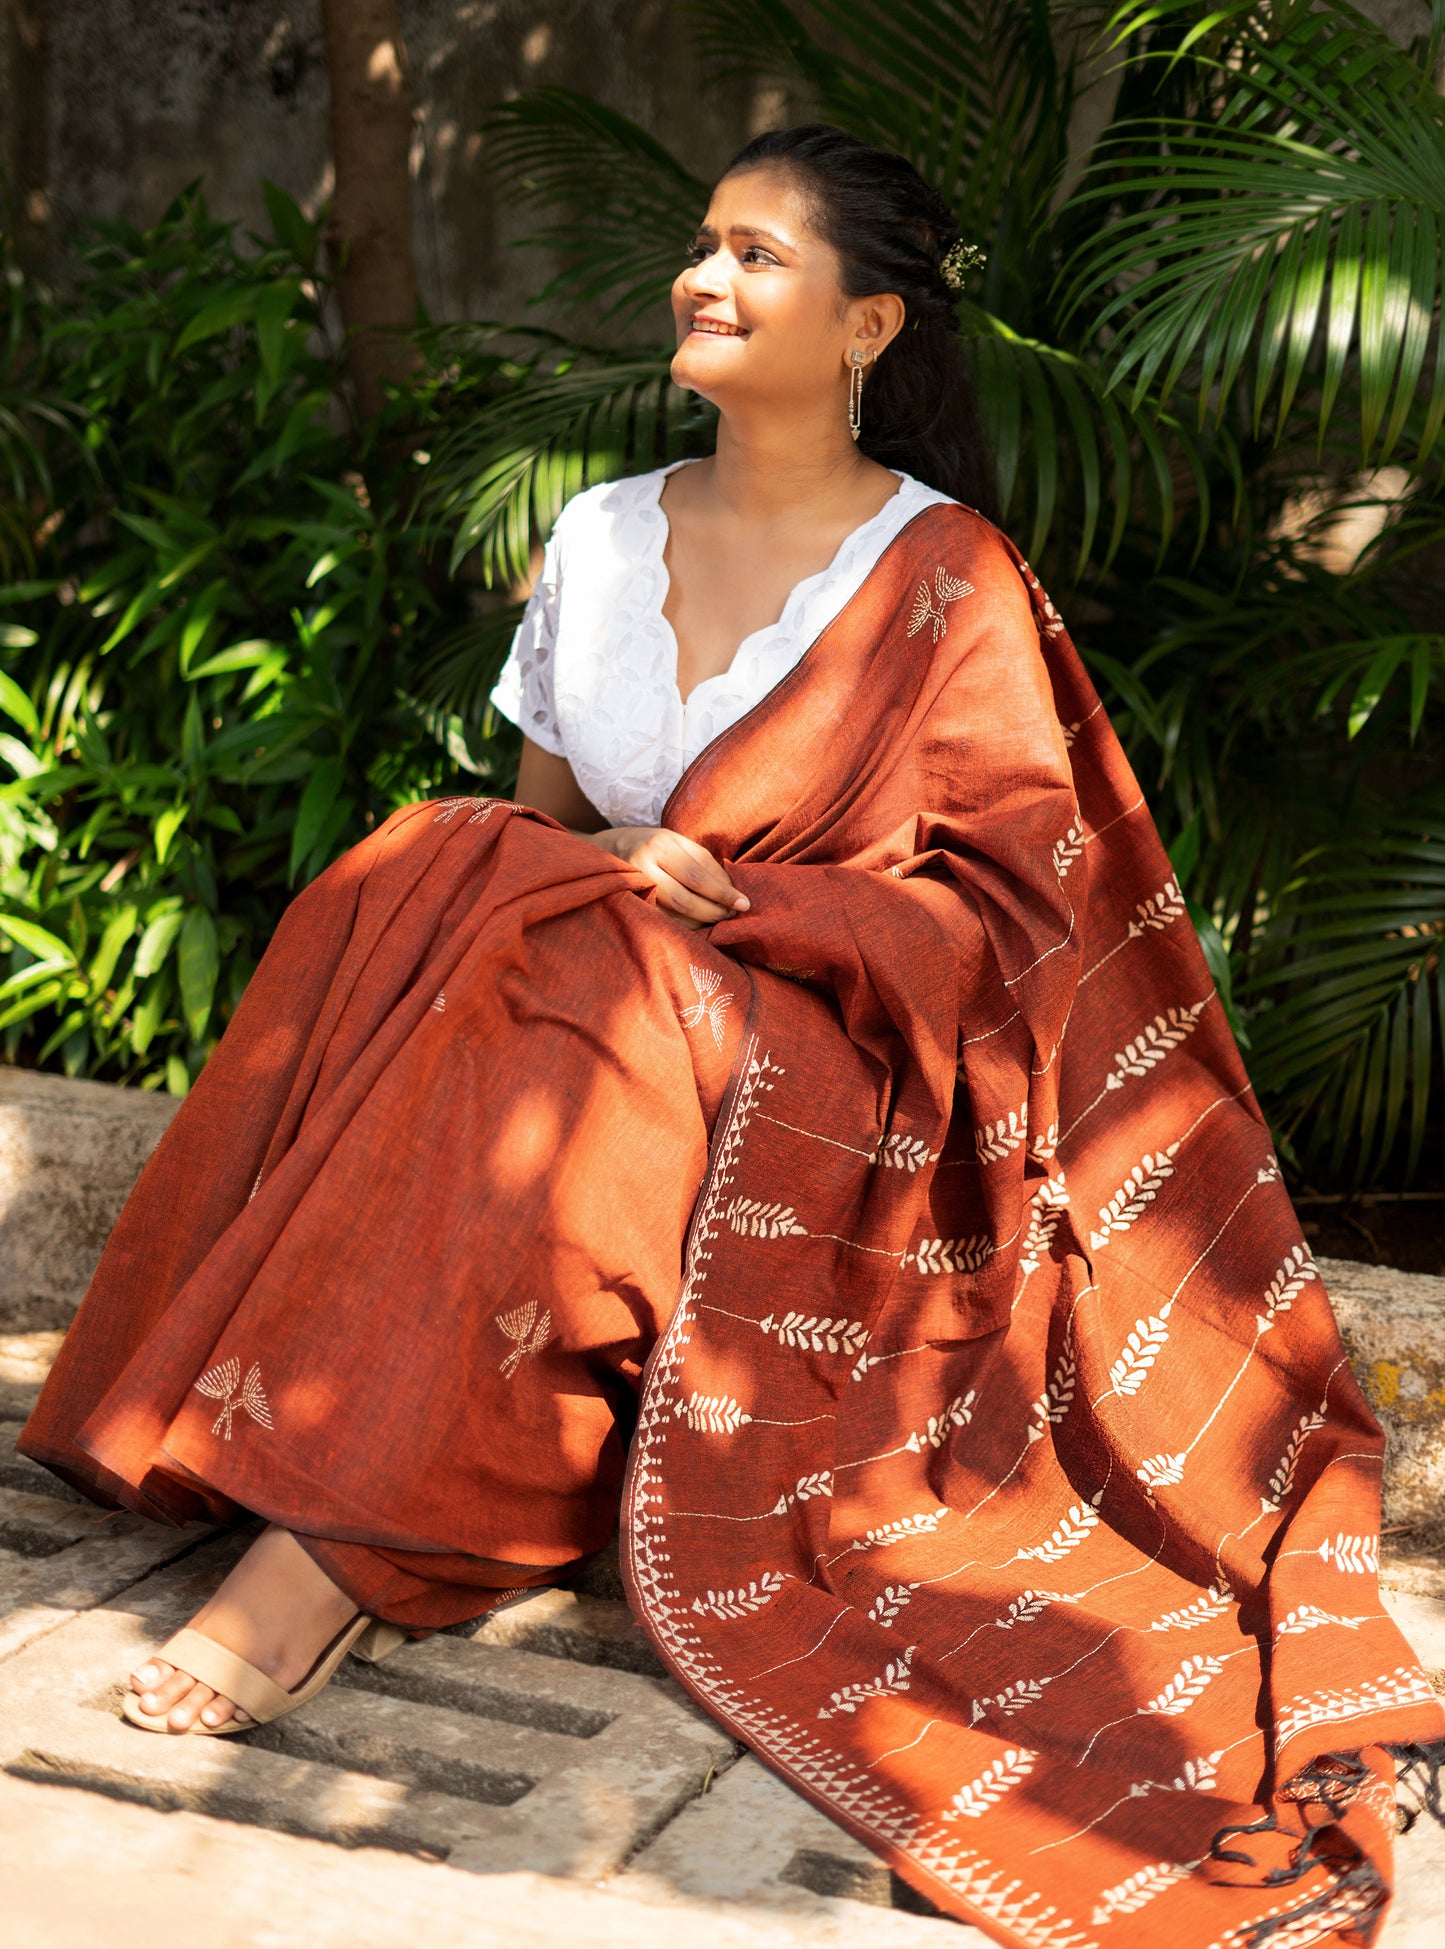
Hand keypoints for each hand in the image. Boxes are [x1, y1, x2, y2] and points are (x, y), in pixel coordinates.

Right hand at [592, 826, 748, 928]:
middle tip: (732, 915)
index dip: (723, 893)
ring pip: (673, 915)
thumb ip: (703, 861)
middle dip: (714, 911)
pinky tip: (698, 922)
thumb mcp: (676, 841)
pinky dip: (684, 925)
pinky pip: (662, 921)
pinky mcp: (628, 906)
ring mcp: (632, 889)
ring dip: (701, 921)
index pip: (698, 876)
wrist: (605, 850)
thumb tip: (730, 888)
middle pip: (685, 900)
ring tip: (719, 918)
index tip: (744, 903)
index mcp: (660, 845)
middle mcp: (643, 866)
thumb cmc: (650, 844)